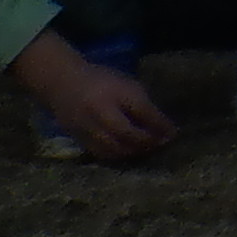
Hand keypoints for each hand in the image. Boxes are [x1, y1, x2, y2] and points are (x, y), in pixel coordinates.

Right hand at [7, 31, 175, 161]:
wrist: (62, 83)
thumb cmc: (102, 81)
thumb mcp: (126, 84)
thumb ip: (142, 104)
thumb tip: (162, 126)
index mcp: (116, 91)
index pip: (143, 111)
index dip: (160, 125)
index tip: (173, 133)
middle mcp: (101, 110)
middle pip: (127, 133)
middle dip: (147, 141)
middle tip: (160, 144)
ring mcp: (87, 126)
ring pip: (113, 146)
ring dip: (133, 151)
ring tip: (146, 150)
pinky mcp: (78, 137)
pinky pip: (100, 152)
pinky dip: (116, 155)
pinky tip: (127, 153)